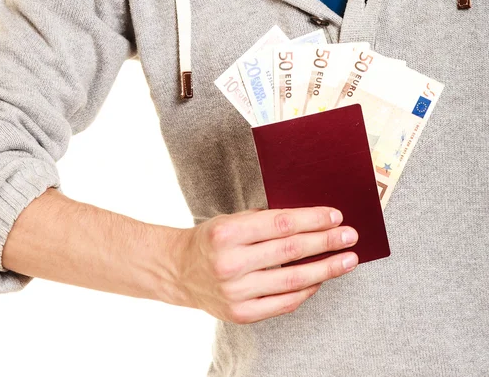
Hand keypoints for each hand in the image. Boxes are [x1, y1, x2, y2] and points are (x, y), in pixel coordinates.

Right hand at [175, 206, 357, 323]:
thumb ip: (264, 220)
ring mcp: (235, 292)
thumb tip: (310, 220)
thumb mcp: (230, 220)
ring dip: (325, 269)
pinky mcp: (241, 314)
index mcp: (226, 233)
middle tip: (350, 236)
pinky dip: (306, 290)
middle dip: (326, 242)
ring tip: (347, 260)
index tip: (335, 216)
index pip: (280, 224)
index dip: (312, 220)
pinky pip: (284, 303)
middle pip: (290, 251)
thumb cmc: (209, 241)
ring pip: (292, 280)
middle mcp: (230, 263)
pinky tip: (320, 279)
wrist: (180, 272)